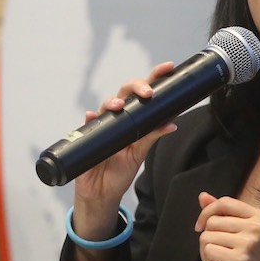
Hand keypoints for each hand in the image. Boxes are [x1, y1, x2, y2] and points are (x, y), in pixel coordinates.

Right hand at [71, 62, 177, 242]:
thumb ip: (153, 136)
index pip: (145, 93)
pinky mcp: (86, 136)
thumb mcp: (140, 154)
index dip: (155, 77)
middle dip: (136, 86)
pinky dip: (91, 119)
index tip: (168, 67)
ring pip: (106, 105)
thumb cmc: (120, 172)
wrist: (101, 193)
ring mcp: (102, 125)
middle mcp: (119, 117)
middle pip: (126, 92)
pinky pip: (88, 124)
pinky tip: (92, 117)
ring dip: (113, 101)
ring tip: (119, 105)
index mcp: (134, 118)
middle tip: (147, 92)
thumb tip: (172, 124)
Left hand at [195, 192, 259, 260]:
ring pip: (206, 236)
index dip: (208, 212)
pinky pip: (208, 251)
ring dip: (208, 252)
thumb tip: (202, 196)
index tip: (202, 227)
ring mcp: (249, 242)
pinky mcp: (239, 259)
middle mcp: (257, 226)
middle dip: (209, 238)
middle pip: (212, 221)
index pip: (224, 202)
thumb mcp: (244, 233)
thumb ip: (224, 214)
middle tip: (221, 253)